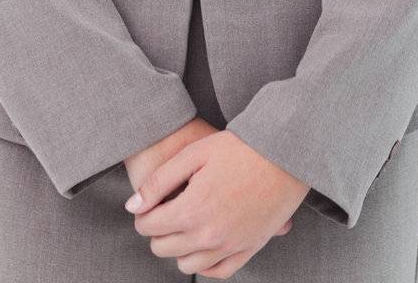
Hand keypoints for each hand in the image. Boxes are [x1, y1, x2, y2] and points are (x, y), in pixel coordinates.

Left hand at [124, 128, 308, 276]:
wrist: (284, 152)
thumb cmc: (239, 147)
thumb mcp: (194, 153)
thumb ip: (159, 182)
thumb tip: (133, 207)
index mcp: (191, 210)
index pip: (149, 226)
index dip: (143, 213)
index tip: (150, 203)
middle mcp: (208, 235)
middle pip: (164, 247)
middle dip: (158, 230)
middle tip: (166, 211)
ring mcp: (230, 246)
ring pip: (187, 265)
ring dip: (179, 248)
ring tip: (185, 224)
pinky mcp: (249, 249)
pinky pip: (218, 272)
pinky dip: (206, 263)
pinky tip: (204, 243)